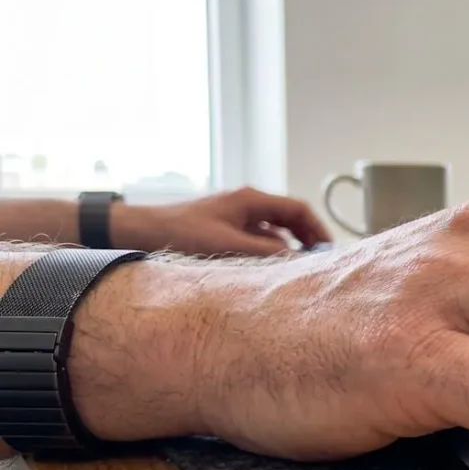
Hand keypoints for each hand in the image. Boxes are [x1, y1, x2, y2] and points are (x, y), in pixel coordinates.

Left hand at [111, 187, 332, 254]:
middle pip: (289, 219)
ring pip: (274, 230)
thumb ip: (266, 251)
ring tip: (297, 269)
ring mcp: (235, 215)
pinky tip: (269, 269)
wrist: (139, 231)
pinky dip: (270, 251)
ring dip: (288, 247)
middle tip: (317, 263)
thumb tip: (298, 260)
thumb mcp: (228, 245)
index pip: (298, 209)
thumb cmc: (179, 233)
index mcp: (250, 199)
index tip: (329, 251)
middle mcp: (246, 204)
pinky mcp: (225, 228)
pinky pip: (258, 238)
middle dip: (306, 239)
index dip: (318, 229)